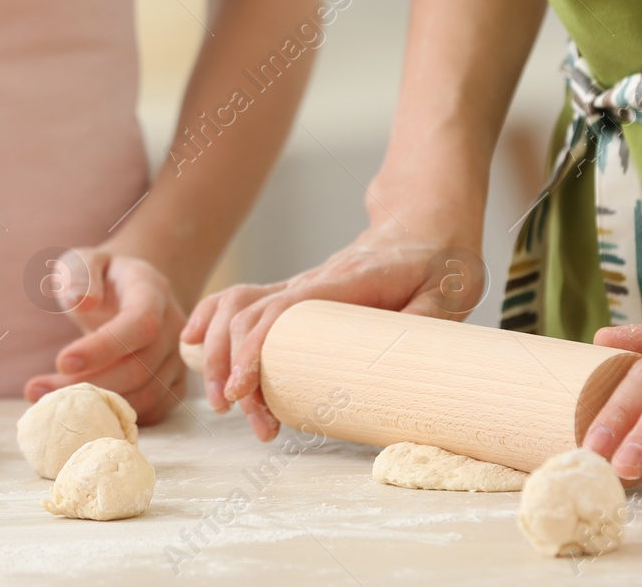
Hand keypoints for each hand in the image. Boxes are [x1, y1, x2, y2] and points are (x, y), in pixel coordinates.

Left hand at [23, 248, 186, 424]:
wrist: (132, 291)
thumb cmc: (102, 277)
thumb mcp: (84, 261)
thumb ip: (80, 275)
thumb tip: (81, 302)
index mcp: (153, 291)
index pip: (140, 324)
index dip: (104, 348)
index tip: (61, 361)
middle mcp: (174, 327)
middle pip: (139, 367)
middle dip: (87, 383)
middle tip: (36, 389)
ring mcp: (177, 358)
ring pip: (144, 395)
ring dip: (95, 405)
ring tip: (45, 400)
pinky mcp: (173, 383)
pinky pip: (151, 410)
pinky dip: (115, 416)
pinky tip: (81, 409)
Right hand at [181, 213, 484, 440]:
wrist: (426, 223)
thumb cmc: (438, 261)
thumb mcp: (447, 294)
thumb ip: (426, 326)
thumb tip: (401, 365)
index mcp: (344, 282)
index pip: (282, 312)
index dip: (255, 350)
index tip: (243, 392)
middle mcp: (312, 282)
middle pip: (248, 315)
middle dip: (231, 367)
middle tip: (246, 419)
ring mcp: (299, 286)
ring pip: (235, 307)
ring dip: (216, 350)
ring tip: (224, 402)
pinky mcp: (295, 295)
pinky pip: (241, 302)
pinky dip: (210, 322)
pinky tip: (193, 346)